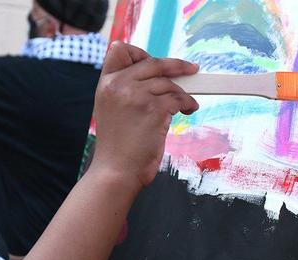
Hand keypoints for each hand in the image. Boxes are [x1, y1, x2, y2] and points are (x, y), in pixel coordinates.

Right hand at [90, 43, 198, 189]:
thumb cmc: (118, 148)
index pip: (120, 50)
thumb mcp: (112, 110)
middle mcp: (118, 85)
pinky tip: (189, 110)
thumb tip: (155, 78)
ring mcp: (136, 95)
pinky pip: (178, 98)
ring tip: (187, 105)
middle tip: (191, 69)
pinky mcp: (153, 109)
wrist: (116, 172)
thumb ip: (125, 90)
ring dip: (183, 94)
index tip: (156, 62)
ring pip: (168, 83)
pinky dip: (188, 103)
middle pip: (152, 62)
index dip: (140, 54)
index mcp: (105, 84)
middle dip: (175, 65)